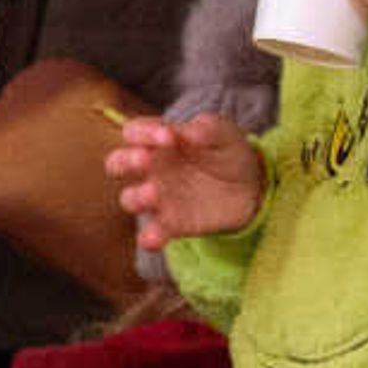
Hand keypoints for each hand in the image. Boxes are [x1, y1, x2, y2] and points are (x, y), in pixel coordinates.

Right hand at [109, 113, 265, 250]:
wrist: (250, 188)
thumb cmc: (227, 152)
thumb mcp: (223, 134)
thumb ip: (207, 128)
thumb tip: (189, 130)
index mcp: (157, 141)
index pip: (135, 131)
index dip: (143, 132)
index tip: (168, 136)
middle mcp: (150, 169)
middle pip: (117, 163)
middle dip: (125, 162)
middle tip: (144, 159)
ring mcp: (158, 198)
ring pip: (130, 199)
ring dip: (136, 197)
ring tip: (153, 193)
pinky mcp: (171, 224)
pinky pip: (151, 233)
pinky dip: (148, 237)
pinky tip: (154, 239)